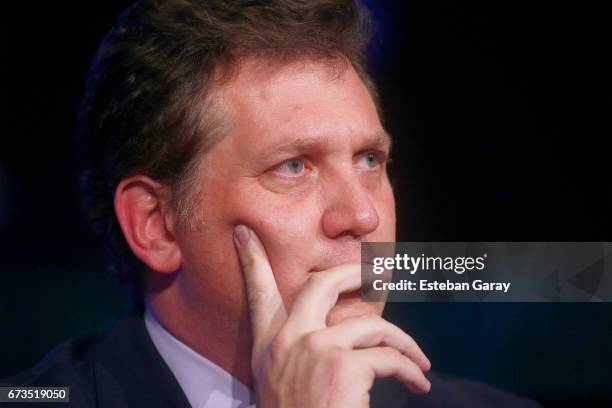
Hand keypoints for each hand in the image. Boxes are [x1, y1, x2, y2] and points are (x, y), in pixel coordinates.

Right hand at [233, 224, 430, 406]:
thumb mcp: (282, 381)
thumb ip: (297, 350)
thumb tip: (336, 329)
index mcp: (269, 344)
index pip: (258, 292)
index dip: (251, 259)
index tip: (243, 231)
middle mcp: (288, 340)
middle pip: (322, 283)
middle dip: (353, 271)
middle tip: (377, 269)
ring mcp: (314, 348)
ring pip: (372, 325)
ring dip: (404, 345)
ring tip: (419, 363)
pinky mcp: (342, 365)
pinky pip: (389, 356)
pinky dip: (411, 369)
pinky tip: (419, 382)